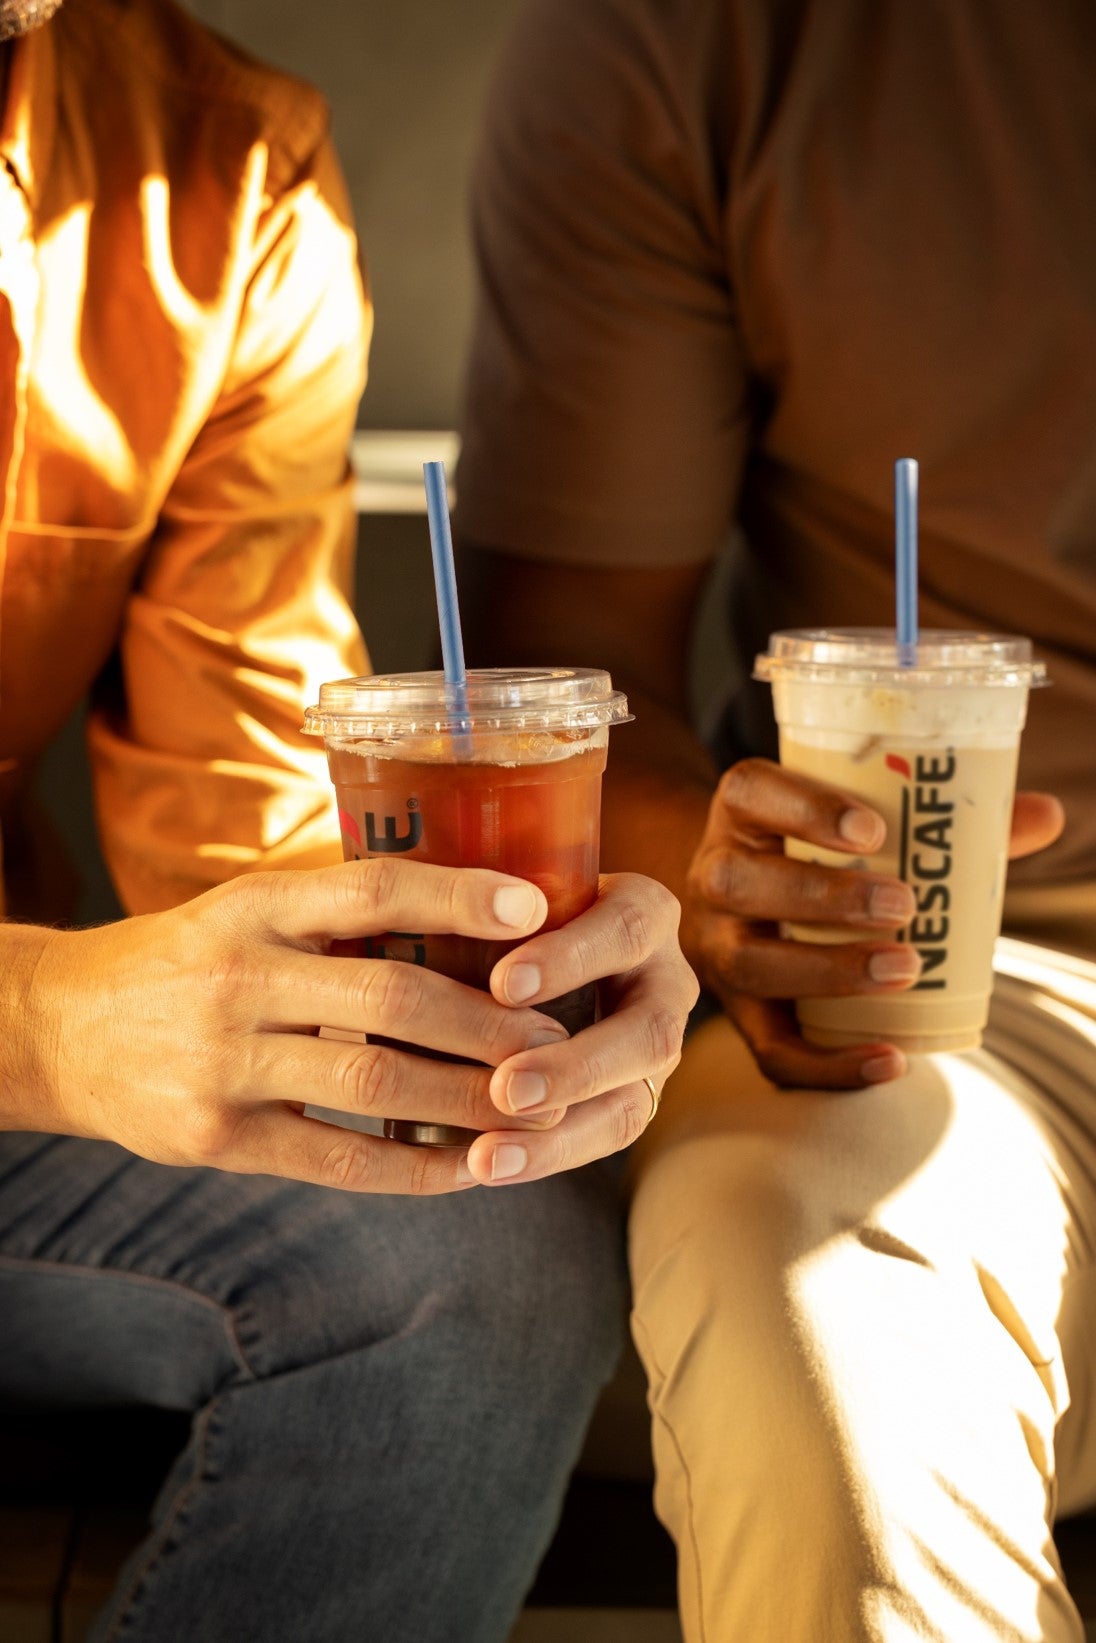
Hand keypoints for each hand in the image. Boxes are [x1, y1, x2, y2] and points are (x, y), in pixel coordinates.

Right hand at [24, 859, 601, 1194]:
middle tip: (557, 1039)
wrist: (64, 1029)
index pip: (372, 889)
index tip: (536, 909)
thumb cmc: (190, 960)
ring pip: (375, 1086)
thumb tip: (473, 904)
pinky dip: (413, 1170)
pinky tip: (468, 1168)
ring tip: (534, 1106)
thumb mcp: (249, 909)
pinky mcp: (217, 1139)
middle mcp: (239, 977)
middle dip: (489, 1024)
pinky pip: (337, 1161)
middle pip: (392, 998)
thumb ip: (340, 911)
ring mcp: (225, 1063)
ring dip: (469, 1102)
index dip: (458, 896)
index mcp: (257, 906)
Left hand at [461, 872, 697, 1185]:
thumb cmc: (504, 910)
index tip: (502, 984)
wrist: (530, 952)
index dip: (570, 958)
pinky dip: (544, 1155)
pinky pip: (602, 1138)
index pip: (624, 929)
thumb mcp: (501, 895)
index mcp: (641, 910)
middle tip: (505, 1088)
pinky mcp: (633, 1098)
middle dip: (575, 1067)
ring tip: (488, 1156)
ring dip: (559, 1133)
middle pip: (648, 1032)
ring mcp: (655, 1048)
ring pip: (632, 1102)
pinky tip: (484, 1166)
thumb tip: (393, 921)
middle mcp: (664, 981)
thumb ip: (474, 910)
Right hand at [680, 758, 1063, 1091]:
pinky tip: (891, 1058)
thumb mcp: (862, 820)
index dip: (802, 806)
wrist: (746, 903)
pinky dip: (829, 1063)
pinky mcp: (738, 1012)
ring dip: (825, 970)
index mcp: (744, 813)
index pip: (747, 791)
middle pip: (737, 881)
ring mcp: (717, 947)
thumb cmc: (823, 853)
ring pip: (748, 963)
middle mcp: (713, 875)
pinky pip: (768, 1048)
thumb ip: (947, 821)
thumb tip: (1045, 816)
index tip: (872, 827)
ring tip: (903, 967)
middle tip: (903, 904)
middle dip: (821, 895)